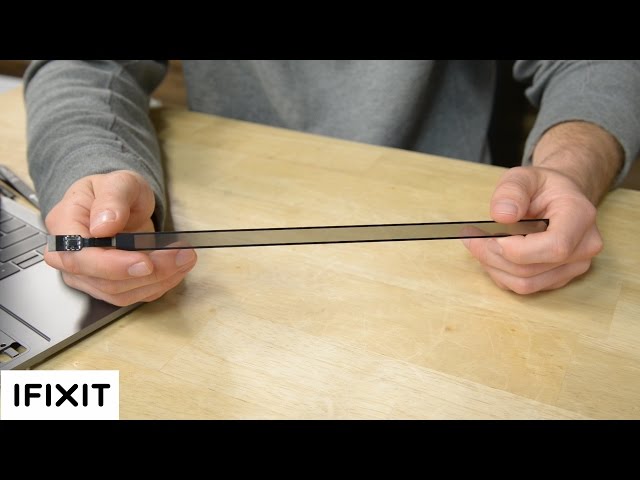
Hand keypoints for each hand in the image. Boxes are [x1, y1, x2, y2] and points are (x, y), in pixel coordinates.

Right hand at [43, 170, 196, 305]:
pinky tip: (177, 267)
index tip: (146, 262)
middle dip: (150, 272)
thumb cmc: (113, 192)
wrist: (119, 204)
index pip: (81, 258)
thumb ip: (113, 200)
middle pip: (106, 281)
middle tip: (182, 254)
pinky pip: (134, 295)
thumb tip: (104, 226)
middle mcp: (69, 257)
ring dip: (160, 279)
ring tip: (185, 257)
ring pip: (122, 293)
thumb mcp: (119, 182)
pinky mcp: (107, 287)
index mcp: (65, 226)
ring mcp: (87, 276)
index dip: (114, 266)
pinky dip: (160, 284)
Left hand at [462, 165, 602, 293]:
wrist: (559, 199)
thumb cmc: (541, 187)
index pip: (554, 247)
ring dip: (493, 266)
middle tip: (471, 236)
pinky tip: (493, 253)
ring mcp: (574, 266)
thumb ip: (511, 190)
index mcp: (580, 216)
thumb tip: (502, 215)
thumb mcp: (523, 176)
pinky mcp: (559, 278)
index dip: (517, 249)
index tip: (490, 234)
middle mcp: (584, 246)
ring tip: (478, 243)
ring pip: (525, 283)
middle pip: (531, 269)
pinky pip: (524, 286)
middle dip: (493, 255)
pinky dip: (501, 272)